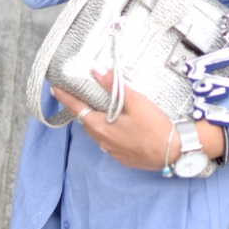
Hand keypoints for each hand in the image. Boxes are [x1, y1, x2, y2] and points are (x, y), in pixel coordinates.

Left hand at [50, 67, 224, 170]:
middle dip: (82, 109)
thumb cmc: (154, 126)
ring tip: (101, 110)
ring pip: (98, 134)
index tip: (54, 89)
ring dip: (96, 122)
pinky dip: (109, 133)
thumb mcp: (135, 101)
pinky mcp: (124, 159)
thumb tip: (94, 69)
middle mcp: (103, 142)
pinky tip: (120, 127)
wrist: (175, 152)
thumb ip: (113, 85)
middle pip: (87, 122)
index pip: (77, 109)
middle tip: (80, 96)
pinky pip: (110, 143)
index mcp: (101, 127)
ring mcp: (113, 153)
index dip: (65, 98)